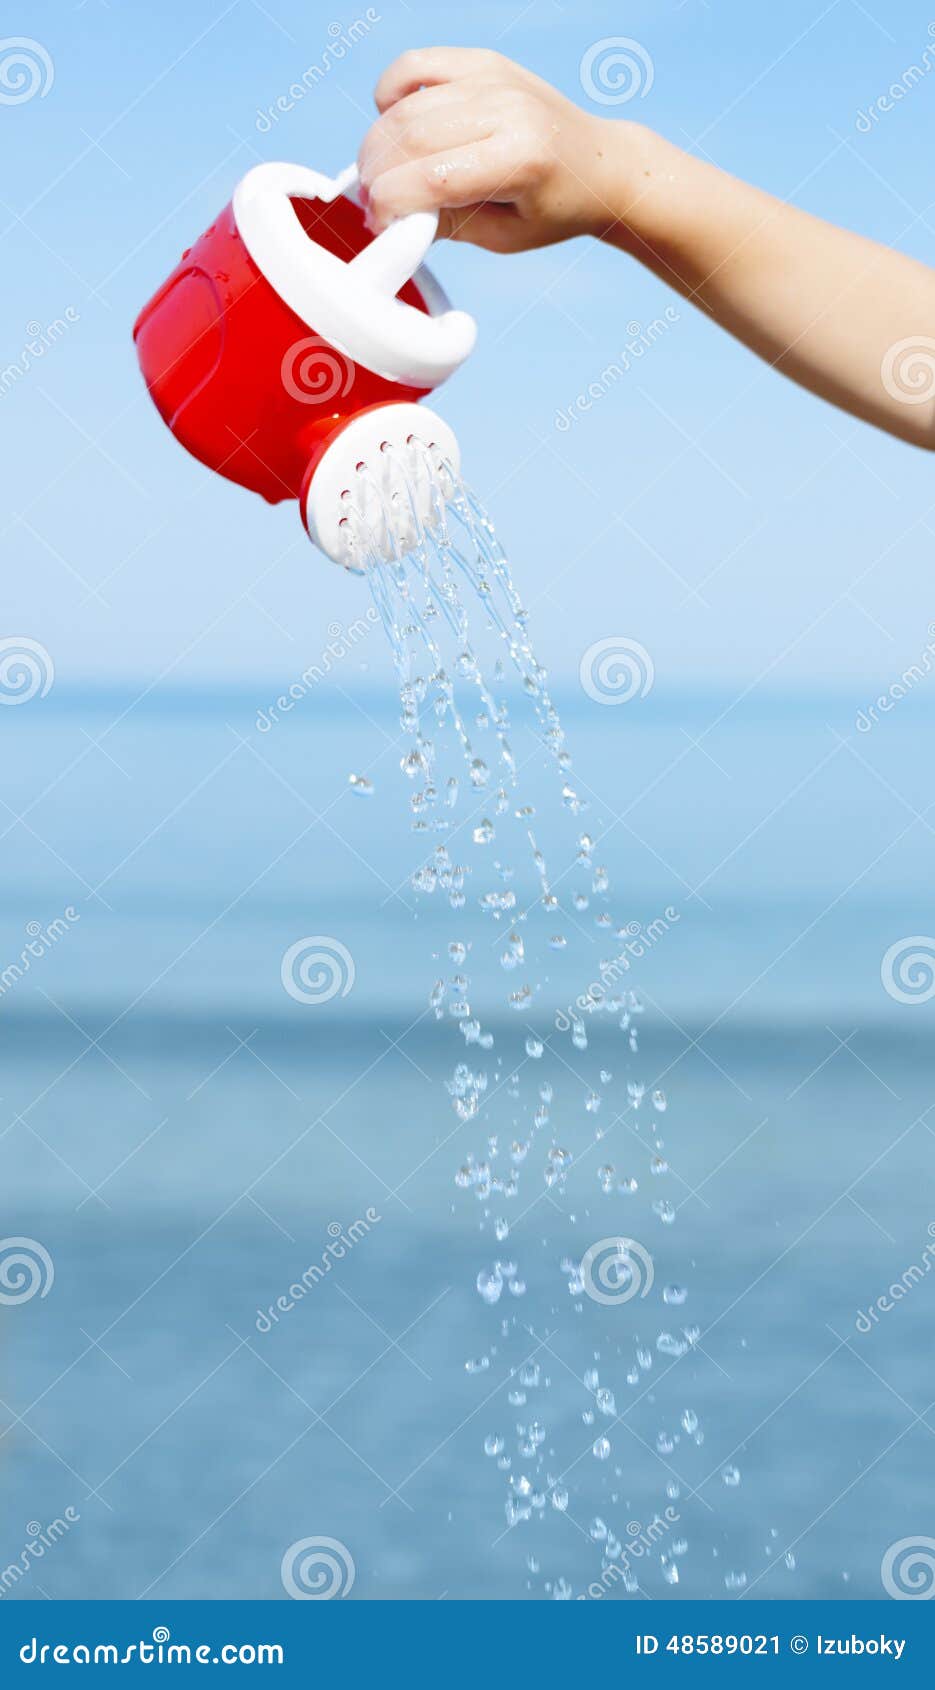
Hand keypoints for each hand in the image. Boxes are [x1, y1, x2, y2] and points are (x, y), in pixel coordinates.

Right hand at [357, 47, 628, 251]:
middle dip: (375, 174)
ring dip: (376, 144)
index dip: (389, 203)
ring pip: (406, 105)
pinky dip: (391, 93)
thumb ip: (447, 225)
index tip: (378, 222)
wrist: (599, 163)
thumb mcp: (504, 236)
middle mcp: (508, 109)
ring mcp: (495, 78)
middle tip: (371, 201)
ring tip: (378, 173)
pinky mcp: (483, 61)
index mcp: (521, 160)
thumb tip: (390, 216)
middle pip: (411, 137)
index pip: (431, 177)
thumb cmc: (552, 209)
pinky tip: (393, 121)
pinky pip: (415, 65)